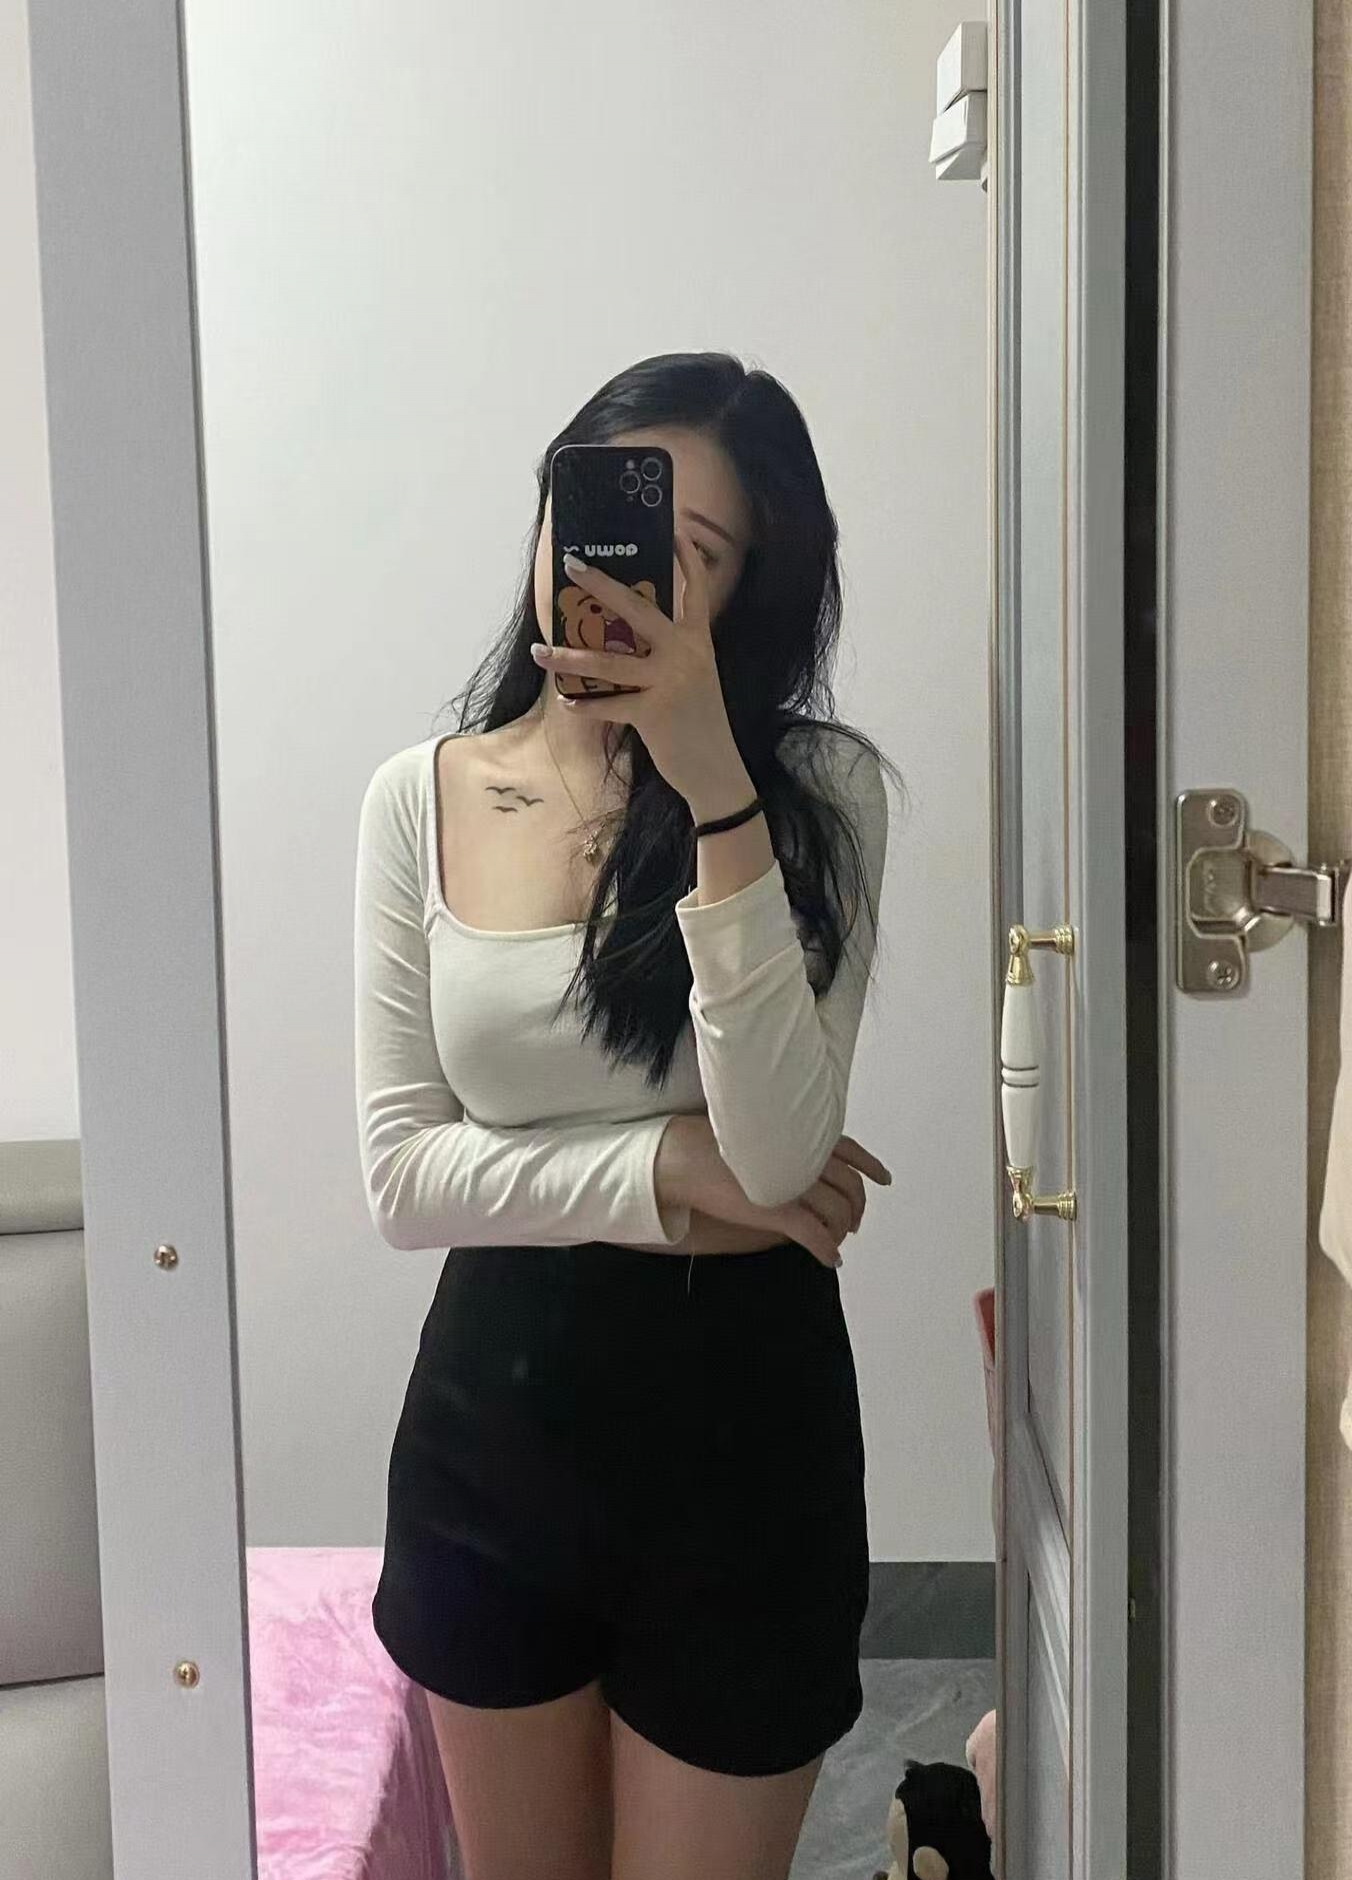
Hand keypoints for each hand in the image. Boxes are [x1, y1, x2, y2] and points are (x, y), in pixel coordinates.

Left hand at [529, 533, 751, 812]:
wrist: (716, 770)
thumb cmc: (699, 723)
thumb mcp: (695, 678)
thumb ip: (670, 654)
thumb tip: (625, 638)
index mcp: (698, 642)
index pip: (696, 591)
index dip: (687, 561)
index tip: (676, 531)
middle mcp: (686, 654)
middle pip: (638, 609)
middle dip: (601, 585)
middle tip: (574, 565)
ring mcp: (670, 682)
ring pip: (608, 662)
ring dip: (568, 658)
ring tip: (540, 650)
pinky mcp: (654, 713)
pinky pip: (609, 704)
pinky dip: (586, 705)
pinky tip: (569, 702)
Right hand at [655, 1114, 892, 1268]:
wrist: (684, 1158)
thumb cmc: (712, 1144)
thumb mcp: (758, 1133)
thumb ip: (786, 1142)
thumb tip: (803, 1157)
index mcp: (800, 1135)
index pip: (849, 1149)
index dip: (869, 1166)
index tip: (882, 1178)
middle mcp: (803, 1156)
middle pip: (850, 1185)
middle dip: (856, 1206)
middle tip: (853, 1221)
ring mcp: (794, 1184)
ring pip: (837, 1212)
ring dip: (842, 1229)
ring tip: (836, 1239)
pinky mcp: (779, 1212)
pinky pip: (815, 1235)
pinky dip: (827, 1250)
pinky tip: (829, 1258)